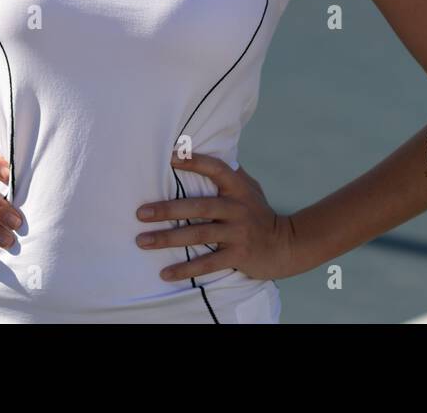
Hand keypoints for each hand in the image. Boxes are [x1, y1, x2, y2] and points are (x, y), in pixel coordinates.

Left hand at [135, 151, 297, 282]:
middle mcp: (237, 208)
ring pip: (198, 235)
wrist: (286, 245)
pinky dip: (185, 269)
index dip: (195, 162)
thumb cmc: (259, 213)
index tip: (170, 158)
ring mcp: (238, 232)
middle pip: (198, 206)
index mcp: (238, 188)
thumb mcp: (250, 189)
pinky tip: (165, 273)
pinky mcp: (238, 255)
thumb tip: (207, 152)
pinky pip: (208, 263)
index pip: (216, 169)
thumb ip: (230, 174)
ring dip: (168, 239)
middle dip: (167, 209)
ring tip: (142, 241)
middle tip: (141, 213)